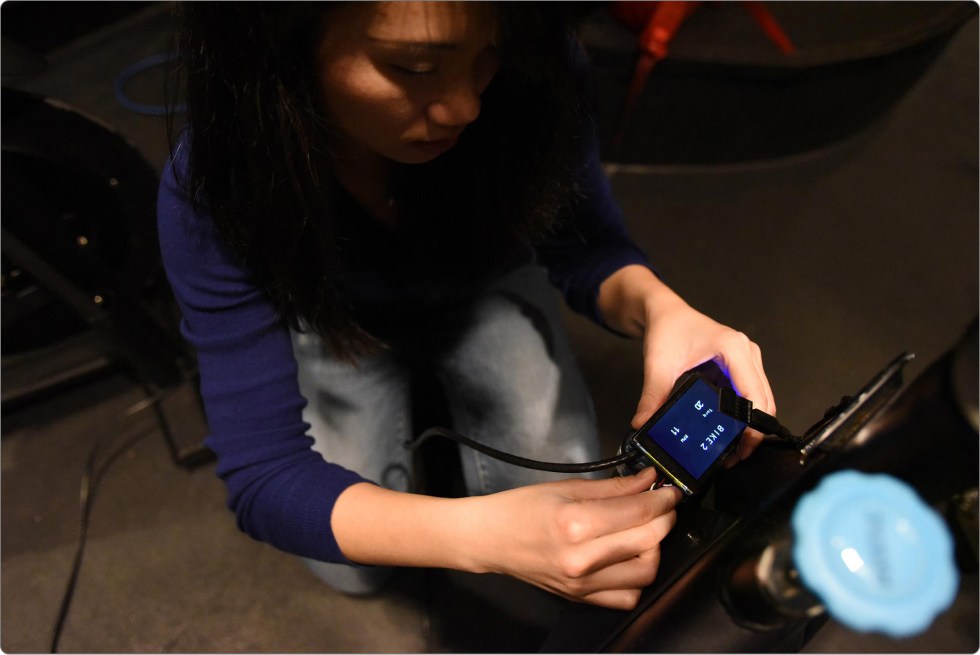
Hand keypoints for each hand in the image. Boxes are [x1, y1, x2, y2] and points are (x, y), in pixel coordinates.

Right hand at [469, 467, 682, 609]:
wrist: (491, 538)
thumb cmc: (521, 510)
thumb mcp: (567, 487)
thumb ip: (614, 487)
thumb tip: (647, 481)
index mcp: (575, 523)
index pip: (639, 513)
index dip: (664, 499)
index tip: (670, 491)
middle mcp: (581, 558)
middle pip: (649, 542)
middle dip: (665, 519)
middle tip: (663, 506)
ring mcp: (582, 583)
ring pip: (645, 574)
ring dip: (654, 550)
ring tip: (644, 533)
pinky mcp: (581, 598)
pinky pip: (626, 597)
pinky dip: (636, 579)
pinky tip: (628, 558)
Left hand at [633, 295, 774, 461]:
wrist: (666, 312)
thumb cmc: (667, 329)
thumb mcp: (658, 364)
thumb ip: (653, 395)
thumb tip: (643, 423)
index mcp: (733, 348)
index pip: (754, 394)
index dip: (753, 425)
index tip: (742, 448)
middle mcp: (747, 352)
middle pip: (764, 400)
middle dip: (755, 431)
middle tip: (736, 457)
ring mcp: (748, 358)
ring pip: (762, 399)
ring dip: (752, 424)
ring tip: (734, 449)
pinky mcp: (742, 366)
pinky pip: (752, 394)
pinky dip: (746, 414)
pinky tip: (730, 430)